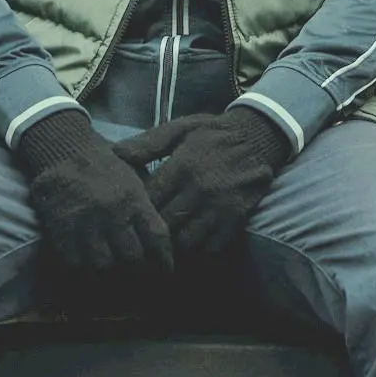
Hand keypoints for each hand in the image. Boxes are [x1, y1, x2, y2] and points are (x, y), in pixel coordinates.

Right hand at [16, 109, 172, 273]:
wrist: (64, 151)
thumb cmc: (105, 166)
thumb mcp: (134, 178)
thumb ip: (147, 207)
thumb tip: (162, 240)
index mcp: (134, 199)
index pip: (157, 238)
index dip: (164, 261)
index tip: (166, 272)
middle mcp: (112, 214)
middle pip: (133, 258)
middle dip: (140, 273)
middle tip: (142, 279)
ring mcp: (86, 225)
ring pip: (105, 266)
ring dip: (113, 276)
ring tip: (117, 279)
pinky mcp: (62, 232)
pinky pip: (77, 264)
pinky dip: (86, 271)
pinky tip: (91, 270)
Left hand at [115, 105, 293, 256]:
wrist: (258, 138)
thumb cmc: (213, 134)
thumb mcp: (181, 129)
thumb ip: (149, 143)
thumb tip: (116, 153)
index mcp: (182, 167)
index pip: (150, 200)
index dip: (139, 209)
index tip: (133, 211)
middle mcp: (199, 190)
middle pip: (165, 224)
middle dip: (153, 229)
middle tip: (145, 231)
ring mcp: (219, 208)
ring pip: (185, 241)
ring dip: (175, 240)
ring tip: (169, 237)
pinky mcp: (235, 220)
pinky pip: (210, 247)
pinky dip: (198, 247)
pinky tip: (193, 237)